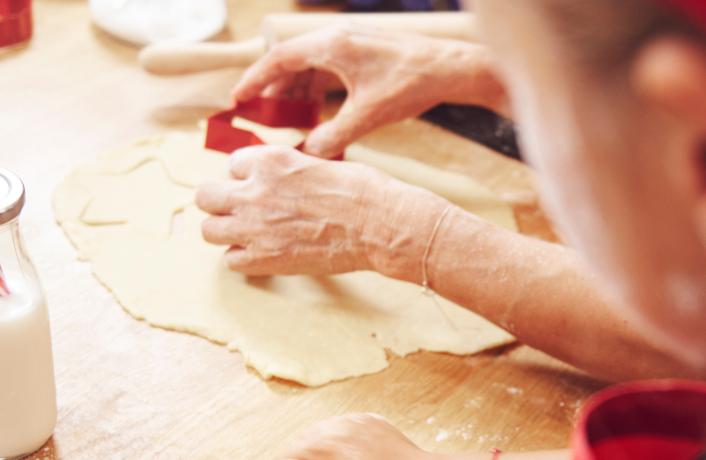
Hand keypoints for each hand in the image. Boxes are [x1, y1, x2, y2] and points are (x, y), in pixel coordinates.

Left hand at [195, 145, 447, 277]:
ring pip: (209, 230)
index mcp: (268, 160)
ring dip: (227, 231)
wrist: (381, 224)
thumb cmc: (363, 191)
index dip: (249, 178)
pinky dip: (244, 259)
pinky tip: (265, 254)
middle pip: (205, 196)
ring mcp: (255, 227)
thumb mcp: (318, 162)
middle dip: (223, 202)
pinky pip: (230, 261)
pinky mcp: (265, 259)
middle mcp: (253, 191)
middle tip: (246, 211)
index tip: (268, 188)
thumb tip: (276, 183)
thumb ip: (287, 171)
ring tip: (251, 234)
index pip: (232, 165)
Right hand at [231, 26, 508, 158]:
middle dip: (273, 89)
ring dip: (295, 91)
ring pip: (309, 66)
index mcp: (331, 45)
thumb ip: (333, 136)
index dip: (254, 80)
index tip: (236, 99)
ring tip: (285, 118)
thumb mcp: (368, 116)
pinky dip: (316, 90)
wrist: (450, 70)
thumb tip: (308, 155)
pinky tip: (315, 113)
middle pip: (290, 61)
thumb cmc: (411, 85)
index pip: (279, 58)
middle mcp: (337, 38)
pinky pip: (327, 69)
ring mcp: (350, 43)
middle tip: (257, 114)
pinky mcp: (363, 52)